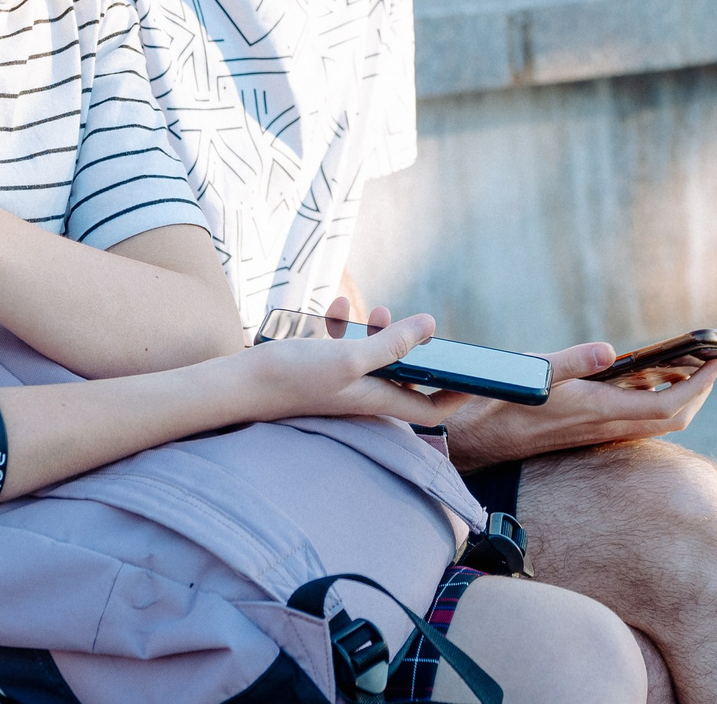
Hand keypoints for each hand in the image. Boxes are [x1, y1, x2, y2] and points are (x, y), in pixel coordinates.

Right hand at [241, 313, 472, 427]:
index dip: (458, 394)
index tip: (481, 376)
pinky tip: (338, 307)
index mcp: (377, 399)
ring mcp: (341, 380)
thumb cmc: (292, 377)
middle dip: (418, 351)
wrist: (235, 384)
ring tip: (377, 310)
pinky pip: (342, 344)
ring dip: (381, 331)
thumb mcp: (349, 358)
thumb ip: (391, 345)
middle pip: (405, 377)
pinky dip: (345, 325)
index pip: (431, 408)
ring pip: (375, 356)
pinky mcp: (320, 366)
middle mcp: (362, 393)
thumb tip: (431, 328)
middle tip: (427, 329)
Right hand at [444, 343, 716, 468]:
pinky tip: (648, 378)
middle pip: (671, 418)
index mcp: (599, 411)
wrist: (479, 439)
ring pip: (656, 421)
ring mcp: (600, 431)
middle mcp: (605, 426)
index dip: (698, 386)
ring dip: (679, 397)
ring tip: (690, 366)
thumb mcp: (533, 372)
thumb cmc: (502, 400)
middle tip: (713, 362)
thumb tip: (612, 350)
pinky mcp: (591, 430)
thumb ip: (573, 362)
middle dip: (699, 392)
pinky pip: (638, 419)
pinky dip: (655, 400)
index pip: (666, 405)